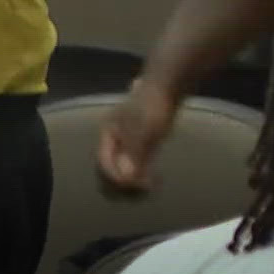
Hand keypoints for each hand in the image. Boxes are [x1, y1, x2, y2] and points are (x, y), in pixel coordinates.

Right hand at [96, 77, 178, 196]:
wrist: (168, 84)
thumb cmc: (153, 107)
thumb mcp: (143, 132)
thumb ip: (134, 155)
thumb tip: (127, 179)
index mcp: (107, 132)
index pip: (104, 162)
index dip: (117, 177)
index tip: (135, 187)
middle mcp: (114, 134)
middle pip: (113, 163)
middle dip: (125, 178)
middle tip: (142, 189)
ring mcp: (128, 134)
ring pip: (126, 161)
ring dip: (135, 174)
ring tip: (150, 184)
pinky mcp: (144, 134)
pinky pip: (138, 157)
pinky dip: (143, 167)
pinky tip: (154, 172)